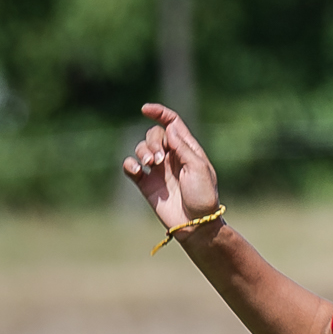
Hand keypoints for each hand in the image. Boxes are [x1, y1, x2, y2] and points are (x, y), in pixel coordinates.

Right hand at [121, 104, 222, 235]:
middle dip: (152, 142)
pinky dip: (130, 164)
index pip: (172, 123)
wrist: (195, 224)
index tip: (145, 109)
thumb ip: (182, 147)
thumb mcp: (198, 168)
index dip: (159, 113)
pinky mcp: (146, 183)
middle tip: (157, 159)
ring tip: (150, 165)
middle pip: (153, 134)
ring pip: (141, 149)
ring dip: (142, 152)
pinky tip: (137, 170)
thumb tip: (169, 127)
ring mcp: (158, 170)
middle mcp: (171, 157)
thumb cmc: (202, 196)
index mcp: (187, 149)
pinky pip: (131, 167)